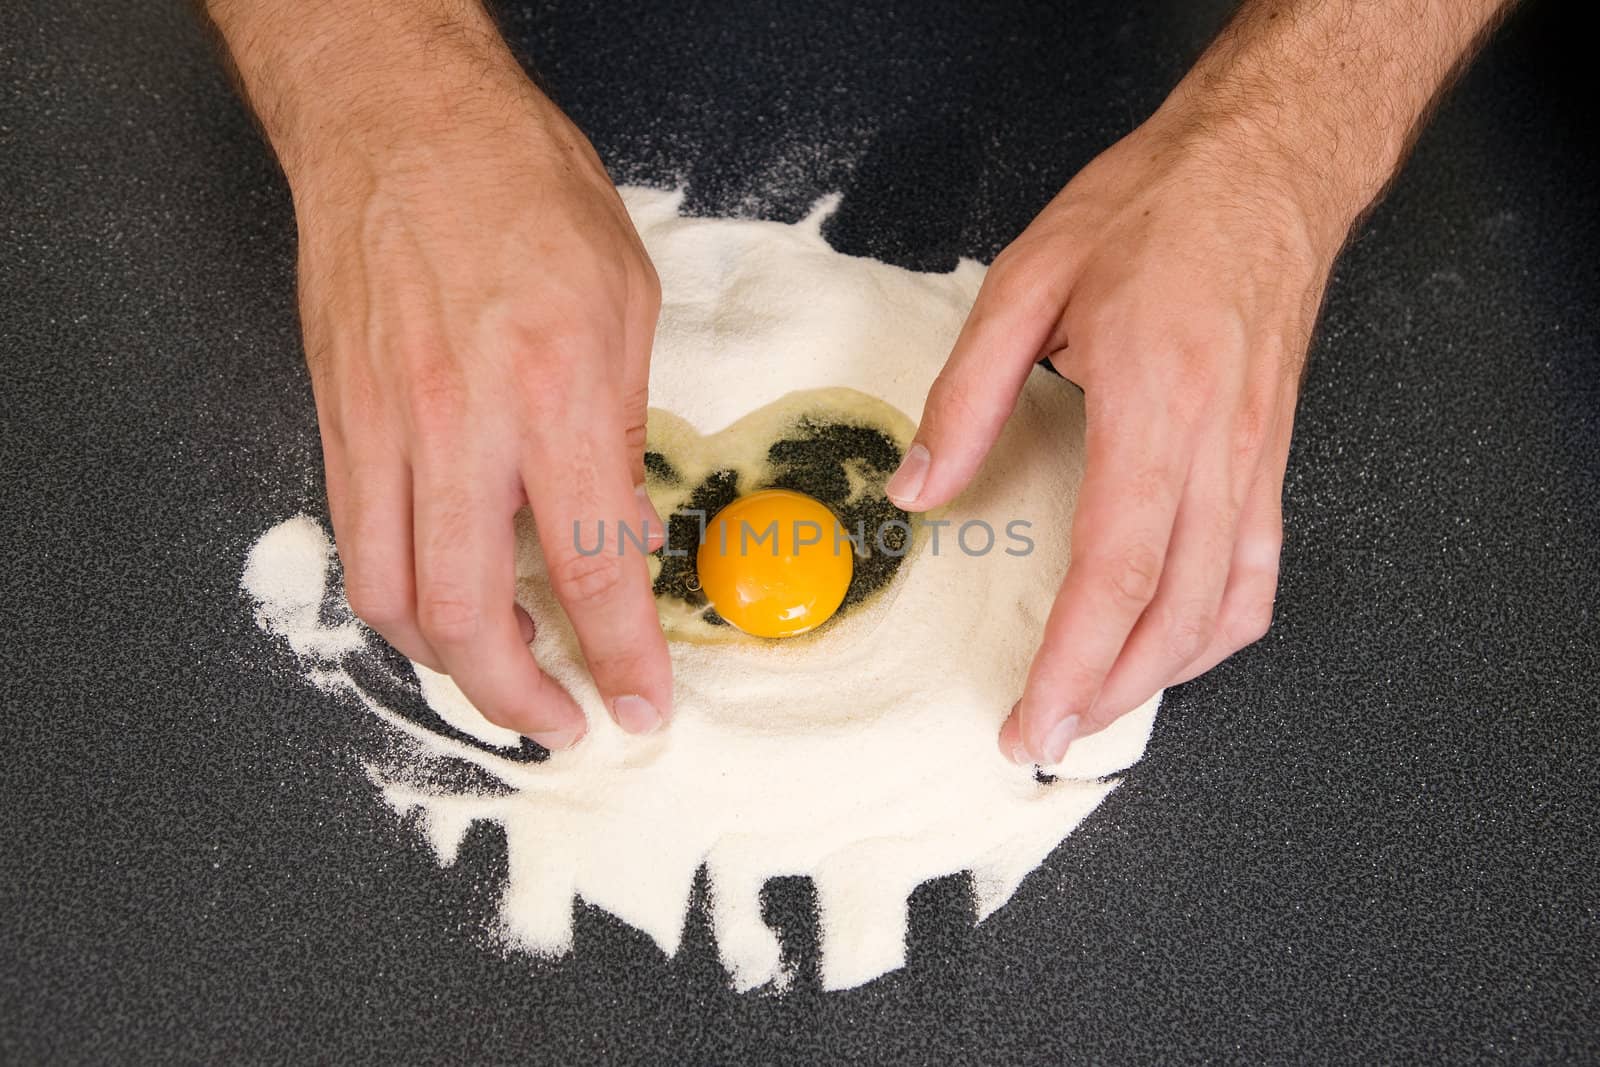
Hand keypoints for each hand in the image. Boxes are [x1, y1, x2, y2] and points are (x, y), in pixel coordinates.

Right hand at [294, 70, 670, 747]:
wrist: (399, 123)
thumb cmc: (518, 189)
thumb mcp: (624, 304)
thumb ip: (623, 430)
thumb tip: (621, 526)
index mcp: (553, 394)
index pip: (592, 568)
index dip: (622, 659)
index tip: (641, 706)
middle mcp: (458, 428)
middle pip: (470, 617)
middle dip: (519, 697)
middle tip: (563, 719)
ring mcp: (383, 430)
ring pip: (394, 601)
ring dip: (452, 665)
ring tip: (508, 670)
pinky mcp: (337, 423)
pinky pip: (359, 546)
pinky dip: (402, 601)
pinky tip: (447, 601)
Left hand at [887, 107, 1346, 764]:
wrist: (1266, 165)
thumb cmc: (1157, 209)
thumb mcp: (1027, 280)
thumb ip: (966, 395)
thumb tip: (921, 487)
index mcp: (1152, 406)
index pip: (1114, 574)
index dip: (1071, 664)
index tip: (1030, 720)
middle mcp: (1216, 450)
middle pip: (1172, 617)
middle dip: (1105, 697)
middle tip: (1043, 737)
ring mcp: (1254, 461)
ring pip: (1222, 610)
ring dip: (1158, 679)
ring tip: (1094, 707)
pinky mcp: (1269, 458)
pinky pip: (1259, 572)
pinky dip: (1216, 631)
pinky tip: (1174, 647)